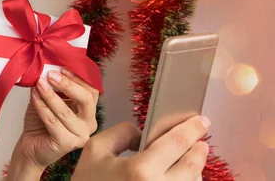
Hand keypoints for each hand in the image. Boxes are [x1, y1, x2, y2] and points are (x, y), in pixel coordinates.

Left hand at [10, 68, 99, 174]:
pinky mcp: (68, 144)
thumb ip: (52, 84)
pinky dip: (42, 107)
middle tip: (51, 75)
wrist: (30, 145)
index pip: (92, 90)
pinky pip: (53, 122)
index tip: (62, 67)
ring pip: (66, 111)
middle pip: (86, 99)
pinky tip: (34, 97)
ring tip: (38, 83)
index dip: (79, 77)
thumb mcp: (48, 97)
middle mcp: (89, 123)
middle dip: (68, 85)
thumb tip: (48, 66)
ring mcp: (80, 135)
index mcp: (88, 109)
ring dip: (50, 95)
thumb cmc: (40, 121)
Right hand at [72, 115, 209, 180]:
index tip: (201, 121)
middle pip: (192, 165)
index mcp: (140, 170)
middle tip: (200, 141)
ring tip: (189, 159)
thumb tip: (143, 135)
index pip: (176, 143)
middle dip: (199, 149)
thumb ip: (121, 133)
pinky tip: (180, 176)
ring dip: (195, 169)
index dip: (192, 129)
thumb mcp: (95, 149)